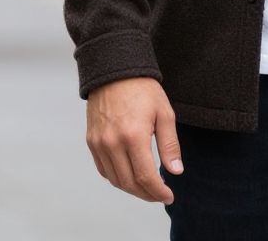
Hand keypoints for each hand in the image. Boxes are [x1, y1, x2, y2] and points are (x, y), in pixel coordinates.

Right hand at [86, 76, 184, 204]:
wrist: (115, 70)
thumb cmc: (143, 89)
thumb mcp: (164, 112)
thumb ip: (170, 145)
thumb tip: (176, 172)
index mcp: (134, 135)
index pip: (146, 177)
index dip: (158, 192)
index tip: (169, 196)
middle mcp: (113, 143)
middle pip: (129, 183)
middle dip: (147, 194)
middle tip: (160, 194)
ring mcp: (99, 143)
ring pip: (115, 180)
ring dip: (132, 189)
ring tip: (147, 187)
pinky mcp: (91, 141)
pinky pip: (104, 170)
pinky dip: (117, 178)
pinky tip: (130, 175)